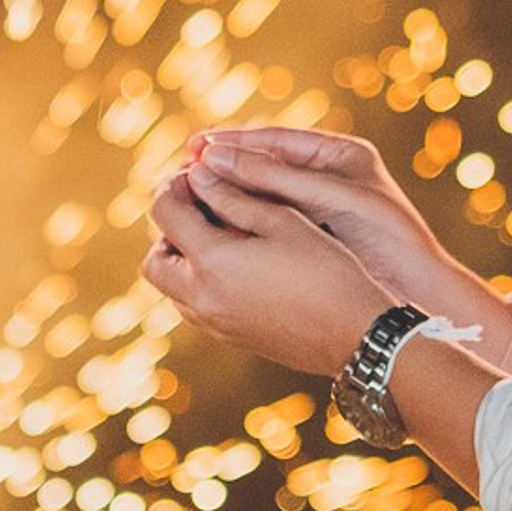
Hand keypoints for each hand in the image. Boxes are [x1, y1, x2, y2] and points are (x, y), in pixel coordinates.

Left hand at [144, 160, 391, 377]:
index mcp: (212, 263)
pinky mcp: (231, 338)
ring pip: (172, 288)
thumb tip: (199, 173)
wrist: (356, 335)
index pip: (164, 214)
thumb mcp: (283, 220)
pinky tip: (238, 263)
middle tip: (200, 206)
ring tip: (222, 233)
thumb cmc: (327, 270)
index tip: (195, 173)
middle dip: (169, 229)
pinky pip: (194, 307)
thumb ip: (233, 195)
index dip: (173, 185)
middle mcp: (202, 299)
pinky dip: (200, 281)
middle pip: (155, 260)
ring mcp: (214, 324)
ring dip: (183, 257)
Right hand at [188, 128, 464, 306]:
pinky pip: (263, 229)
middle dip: (221, 170)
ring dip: (223, 200)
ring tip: (184, 202)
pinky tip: (209, 235)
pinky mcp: (308, 243)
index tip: (193, 145)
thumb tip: (212, 155)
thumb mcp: (328, 197)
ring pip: (256, 199)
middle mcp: (321, 178)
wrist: (419, 290)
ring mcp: (313, 212)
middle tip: (179, 173)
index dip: (232, 141)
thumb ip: (274, 177)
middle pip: (260, 166)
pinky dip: (237, 228)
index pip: (274, 138)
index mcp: (336, 153)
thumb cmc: (384, 236)